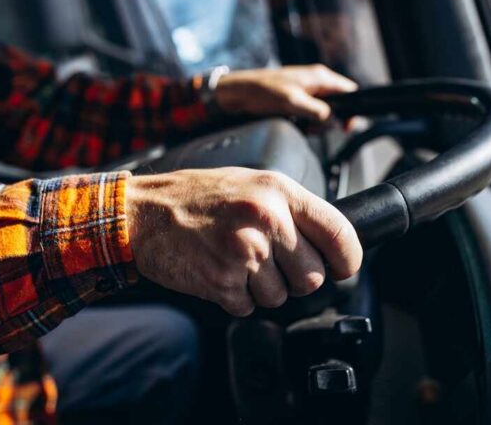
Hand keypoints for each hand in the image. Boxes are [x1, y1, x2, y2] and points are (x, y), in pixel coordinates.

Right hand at [125, 168, 362, 316]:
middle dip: (294, 278)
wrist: (142, 213)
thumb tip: (326, 241)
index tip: (343, 268)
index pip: (339, 232)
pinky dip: (234, 297)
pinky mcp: (223, 282)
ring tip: (233, 261)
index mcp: (278, 191)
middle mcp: (266, 220)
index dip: (347, 258)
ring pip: (280, 297)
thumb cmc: (194, 197)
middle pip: (312, 276)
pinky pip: (248, 307)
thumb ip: (289, 208)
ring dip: (260, 289)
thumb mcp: (250, 183)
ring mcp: (244, 252)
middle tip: (268, 262)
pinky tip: (217, 271)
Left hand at [214, 65, 357, 122]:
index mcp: (319, 77)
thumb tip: (333, 120)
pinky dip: (305, 123)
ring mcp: (306, 92)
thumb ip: (316, 111)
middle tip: (312, 127)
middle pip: (337, 106)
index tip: (345, 126)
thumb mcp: (292, 102)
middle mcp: (316, 83)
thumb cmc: (262, 92)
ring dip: (315, 124)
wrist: (238, 94)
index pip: (349, 91)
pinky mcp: (297, 101)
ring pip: (323, 113)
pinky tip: (294, 124)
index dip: (351, 110)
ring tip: (300, 125)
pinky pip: (310, 115)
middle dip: (328, 121)